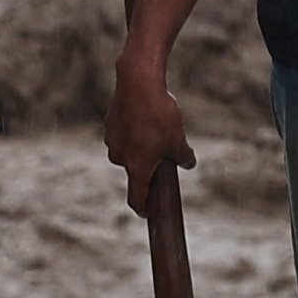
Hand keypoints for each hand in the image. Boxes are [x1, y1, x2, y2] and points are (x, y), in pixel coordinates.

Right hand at [104, 50, 190, 195]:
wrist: (138, 83)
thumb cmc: (160, 114)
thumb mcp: (178, 138)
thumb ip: (183, 156)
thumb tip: (188, 164)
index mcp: (137, 166)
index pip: (136, 197)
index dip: (142, 208)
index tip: (146, 214)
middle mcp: (120, 158)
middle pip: (136, 171)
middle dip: (149, 165)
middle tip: (165, 153)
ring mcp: (112, 141)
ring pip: (130, 151)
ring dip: (142, 146)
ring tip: (157, 128)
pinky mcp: (109, 126)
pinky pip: (124, 135)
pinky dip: (134, 132)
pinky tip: (144, 118)